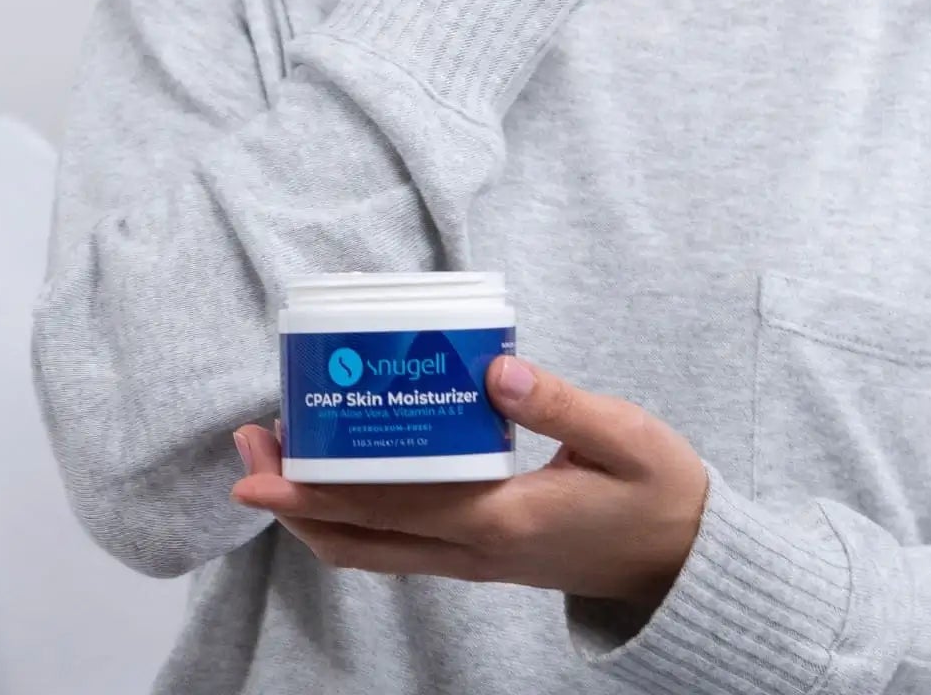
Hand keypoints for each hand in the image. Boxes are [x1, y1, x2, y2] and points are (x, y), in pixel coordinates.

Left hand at [230, 353, 708, 617]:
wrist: (686, 564)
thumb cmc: (659, 494)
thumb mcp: (625, 436)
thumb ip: (561, 402)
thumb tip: (493, 367)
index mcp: (502, 520)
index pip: (390, 507)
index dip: (317, 488)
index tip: (262, 463)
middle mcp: (476, 551)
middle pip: (359, 541)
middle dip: (292, 501)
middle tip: (245, 448)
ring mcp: (476, 561)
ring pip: (372, 551)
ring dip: (315, 510)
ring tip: (276, 456)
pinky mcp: (483, 553)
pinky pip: (399, 545)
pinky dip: (354, 516)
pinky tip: (343, 472)